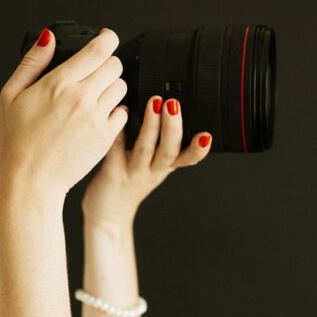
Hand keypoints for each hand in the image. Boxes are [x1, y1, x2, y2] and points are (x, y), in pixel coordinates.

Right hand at [0, 28, 126, 196]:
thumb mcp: (12, 95)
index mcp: (58, 83)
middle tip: (96, 72)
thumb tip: (48, 37)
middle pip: (115, 65)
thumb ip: (32, 63)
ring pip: (122, 87)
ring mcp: (97, 118)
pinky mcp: (106, 136)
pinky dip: (115, 110)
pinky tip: (99, 115)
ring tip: (96, 95)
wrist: (32, 180)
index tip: (107, 38)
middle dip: (108, 64)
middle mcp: (81, 98)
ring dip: (112, 86)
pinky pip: (123, 112)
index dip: (108, 39)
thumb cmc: (18, 141)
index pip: (98, 50)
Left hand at [81, 96, 211, 227]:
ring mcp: (132, 172)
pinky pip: (115, 148)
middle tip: (174, 104)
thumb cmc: (131, 183)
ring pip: (145, 149)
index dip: (199, 149)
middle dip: (173, 127)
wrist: (108, 212)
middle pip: (168, 151)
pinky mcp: (112, 172)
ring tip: (155, 104)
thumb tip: (171, 109)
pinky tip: (121, 111)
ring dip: (151, 126)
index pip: (188, 159)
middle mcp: (152, 171)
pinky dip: (119, 130)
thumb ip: (163, 145)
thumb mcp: (155, 167)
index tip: (207, 135)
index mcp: (166, 167)